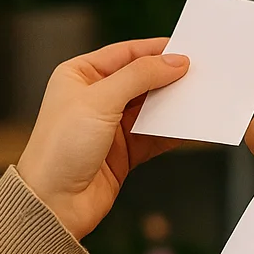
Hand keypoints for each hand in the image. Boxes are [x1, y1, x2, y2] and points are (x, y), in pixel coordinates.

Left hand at [17, 39, 187, 239]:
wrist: (54, 204)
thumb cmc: (60, 148)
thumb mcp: (100, 101)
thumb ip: (140, 76)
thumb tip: (175, 62)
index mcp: (79, 75)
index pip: (124, 53)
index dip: (155, 50)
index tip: (186, 49)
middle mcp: (94, 97)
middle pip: (142, 79)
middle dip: (169, 77)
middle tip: (200, 73)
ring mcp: (110, 125)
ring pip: (151, 107)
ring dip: (174, 104)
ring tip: (199, 97)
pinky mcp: (124, 150)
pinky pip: (156, 134)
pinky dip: (174, 130)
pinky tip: (191, 126)